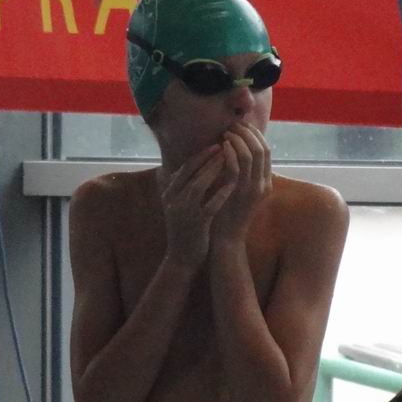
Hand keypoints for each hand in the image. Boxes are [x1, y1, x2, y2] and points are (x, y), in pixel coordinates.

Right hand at [160, 143, 235, 269]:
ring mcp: (184, 212)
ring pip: (198, 185)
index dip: (200, 154)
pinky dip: (221, 193)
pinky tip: (232, 183)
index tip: (216, 143)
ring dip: (213, 170)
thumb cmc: (184, 229)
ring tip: (229, 158)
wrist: (181, 258)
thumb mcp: (177, 205)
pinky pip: (209, 205)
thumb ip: (179, 187)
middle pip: (190, 172)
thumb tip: (184, 166)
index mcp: (169, 194)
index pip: (184, 168)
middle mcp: (173, 200)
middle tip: (225, 144)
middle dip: (208, 157)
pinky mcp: (196, 224)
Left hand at [209, 122, 271, 245]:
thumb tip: (237, 151)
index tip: (241, 125)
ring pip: (251, 155)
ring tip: (226, 132)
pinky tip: (222, 146)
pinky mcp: (239, 195)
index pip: (266, 151)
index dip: (255, 134)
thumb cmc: (230, 214)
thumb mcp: (241, 191)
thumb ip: (243, 173)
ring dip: (238, 139)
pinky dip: (230, 153)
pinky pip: (237, 167)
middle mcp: (263, 185)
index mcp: (266, 183)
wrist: (227, 240)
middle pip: (262, 149)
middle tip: (233, 124)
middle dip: (248, 133)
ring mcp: (253, 190)